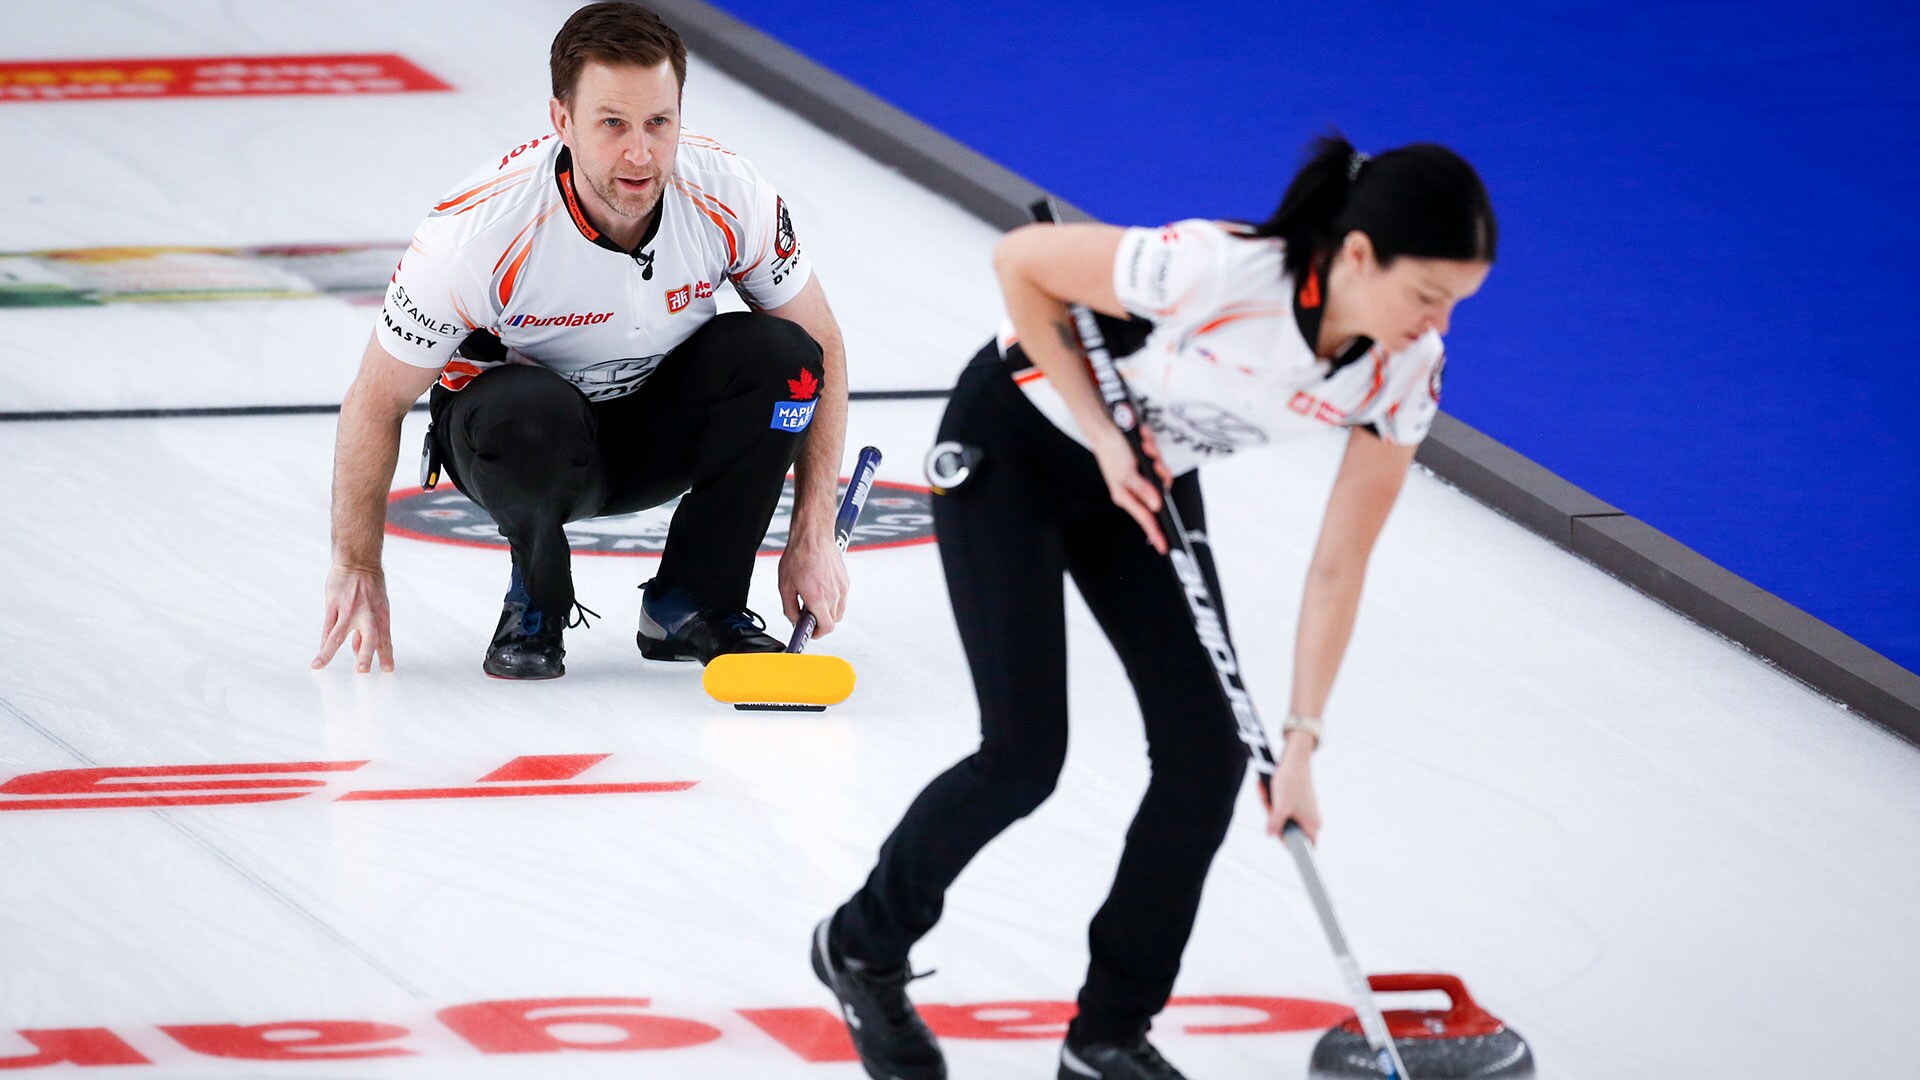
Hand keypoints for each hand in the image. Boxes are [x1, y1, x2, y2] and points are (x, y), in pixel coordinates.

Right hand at [313, 565, 393, 672]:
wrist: (358, 561)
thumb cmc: (370, 587)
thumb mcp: (379, 606)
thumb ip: (370, 629)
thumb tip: (357, 650)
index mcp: (382, 615)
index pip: (386, 639)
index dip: (387, 656)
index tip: (388, 670)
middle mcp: (367, 614)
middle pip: (368, 637)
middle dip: (365, 655)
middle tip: (362, 671)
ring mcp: (348, 609)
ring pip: (337, 634)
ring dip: (328, 652)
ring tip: (319, 666)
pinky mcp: (333, 603)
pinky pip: (327, 626)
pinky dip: (323, 641)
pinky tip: (318, 654)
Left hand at [778, 527, 849, 635]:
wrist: (813, 536)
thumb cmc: (798, 557)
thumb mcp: (785, 586)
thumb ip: (790, 608)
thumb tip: (795, 621)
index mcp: (818, 599)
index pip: (826, 628)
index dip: (817, 633)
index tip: (809, 632)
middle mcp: (834, 595)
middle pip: (832, 621)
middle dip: (820, 622)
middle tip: (806, 615)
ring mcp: (842, 588)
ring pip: (838, 611)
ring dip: (827, 612)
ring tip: (813, 600)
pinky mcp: (845, 580)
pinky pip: (841, 599)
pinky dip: (832, 600)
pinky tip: (820, 588)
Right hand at [1092, 426, 1172, 553]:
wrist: (1106, 427)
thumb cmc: (1112, 451)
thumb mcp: (1127, 473)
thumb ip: (1143, 490)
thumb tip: (1156, 506)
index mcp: (1126, 496)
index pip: (1145, 519)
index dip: (1155, 533)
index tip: (1164, 547)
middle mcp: (1135, 489)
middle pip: (1161, 491)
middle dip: (1161, 473)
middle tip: (1155, 461)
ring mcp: (1140, 476)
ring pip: (1161, 474)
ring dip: (1156, 457)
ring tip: (1146, 446)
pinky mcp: (1144, 463)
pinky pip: (1157, 460)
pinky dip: (1153, 449)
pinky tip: (1144, 441)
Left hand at [1264, 731, 1320, 840]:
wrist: (1294, 757)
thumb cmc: (1291, 781)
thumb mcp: (1279, 808)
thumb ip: (1274, 826)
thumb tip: (1271, 834)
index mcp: (1313, 824)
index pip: (1305, 846)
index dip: (1288, 842)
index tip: (1278, 835)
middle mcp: (1311, 818)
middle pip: (1287, 829)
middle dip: (1273, 817)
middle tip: (1269, 805)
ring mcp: (1303, 808)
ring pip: (1281, 815)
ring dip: (1269, 804)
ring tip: (1266, 791)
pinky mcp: (1296, 799)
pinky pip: (1280, 805)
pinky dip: (1272, 797)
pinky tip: (1265, 787)